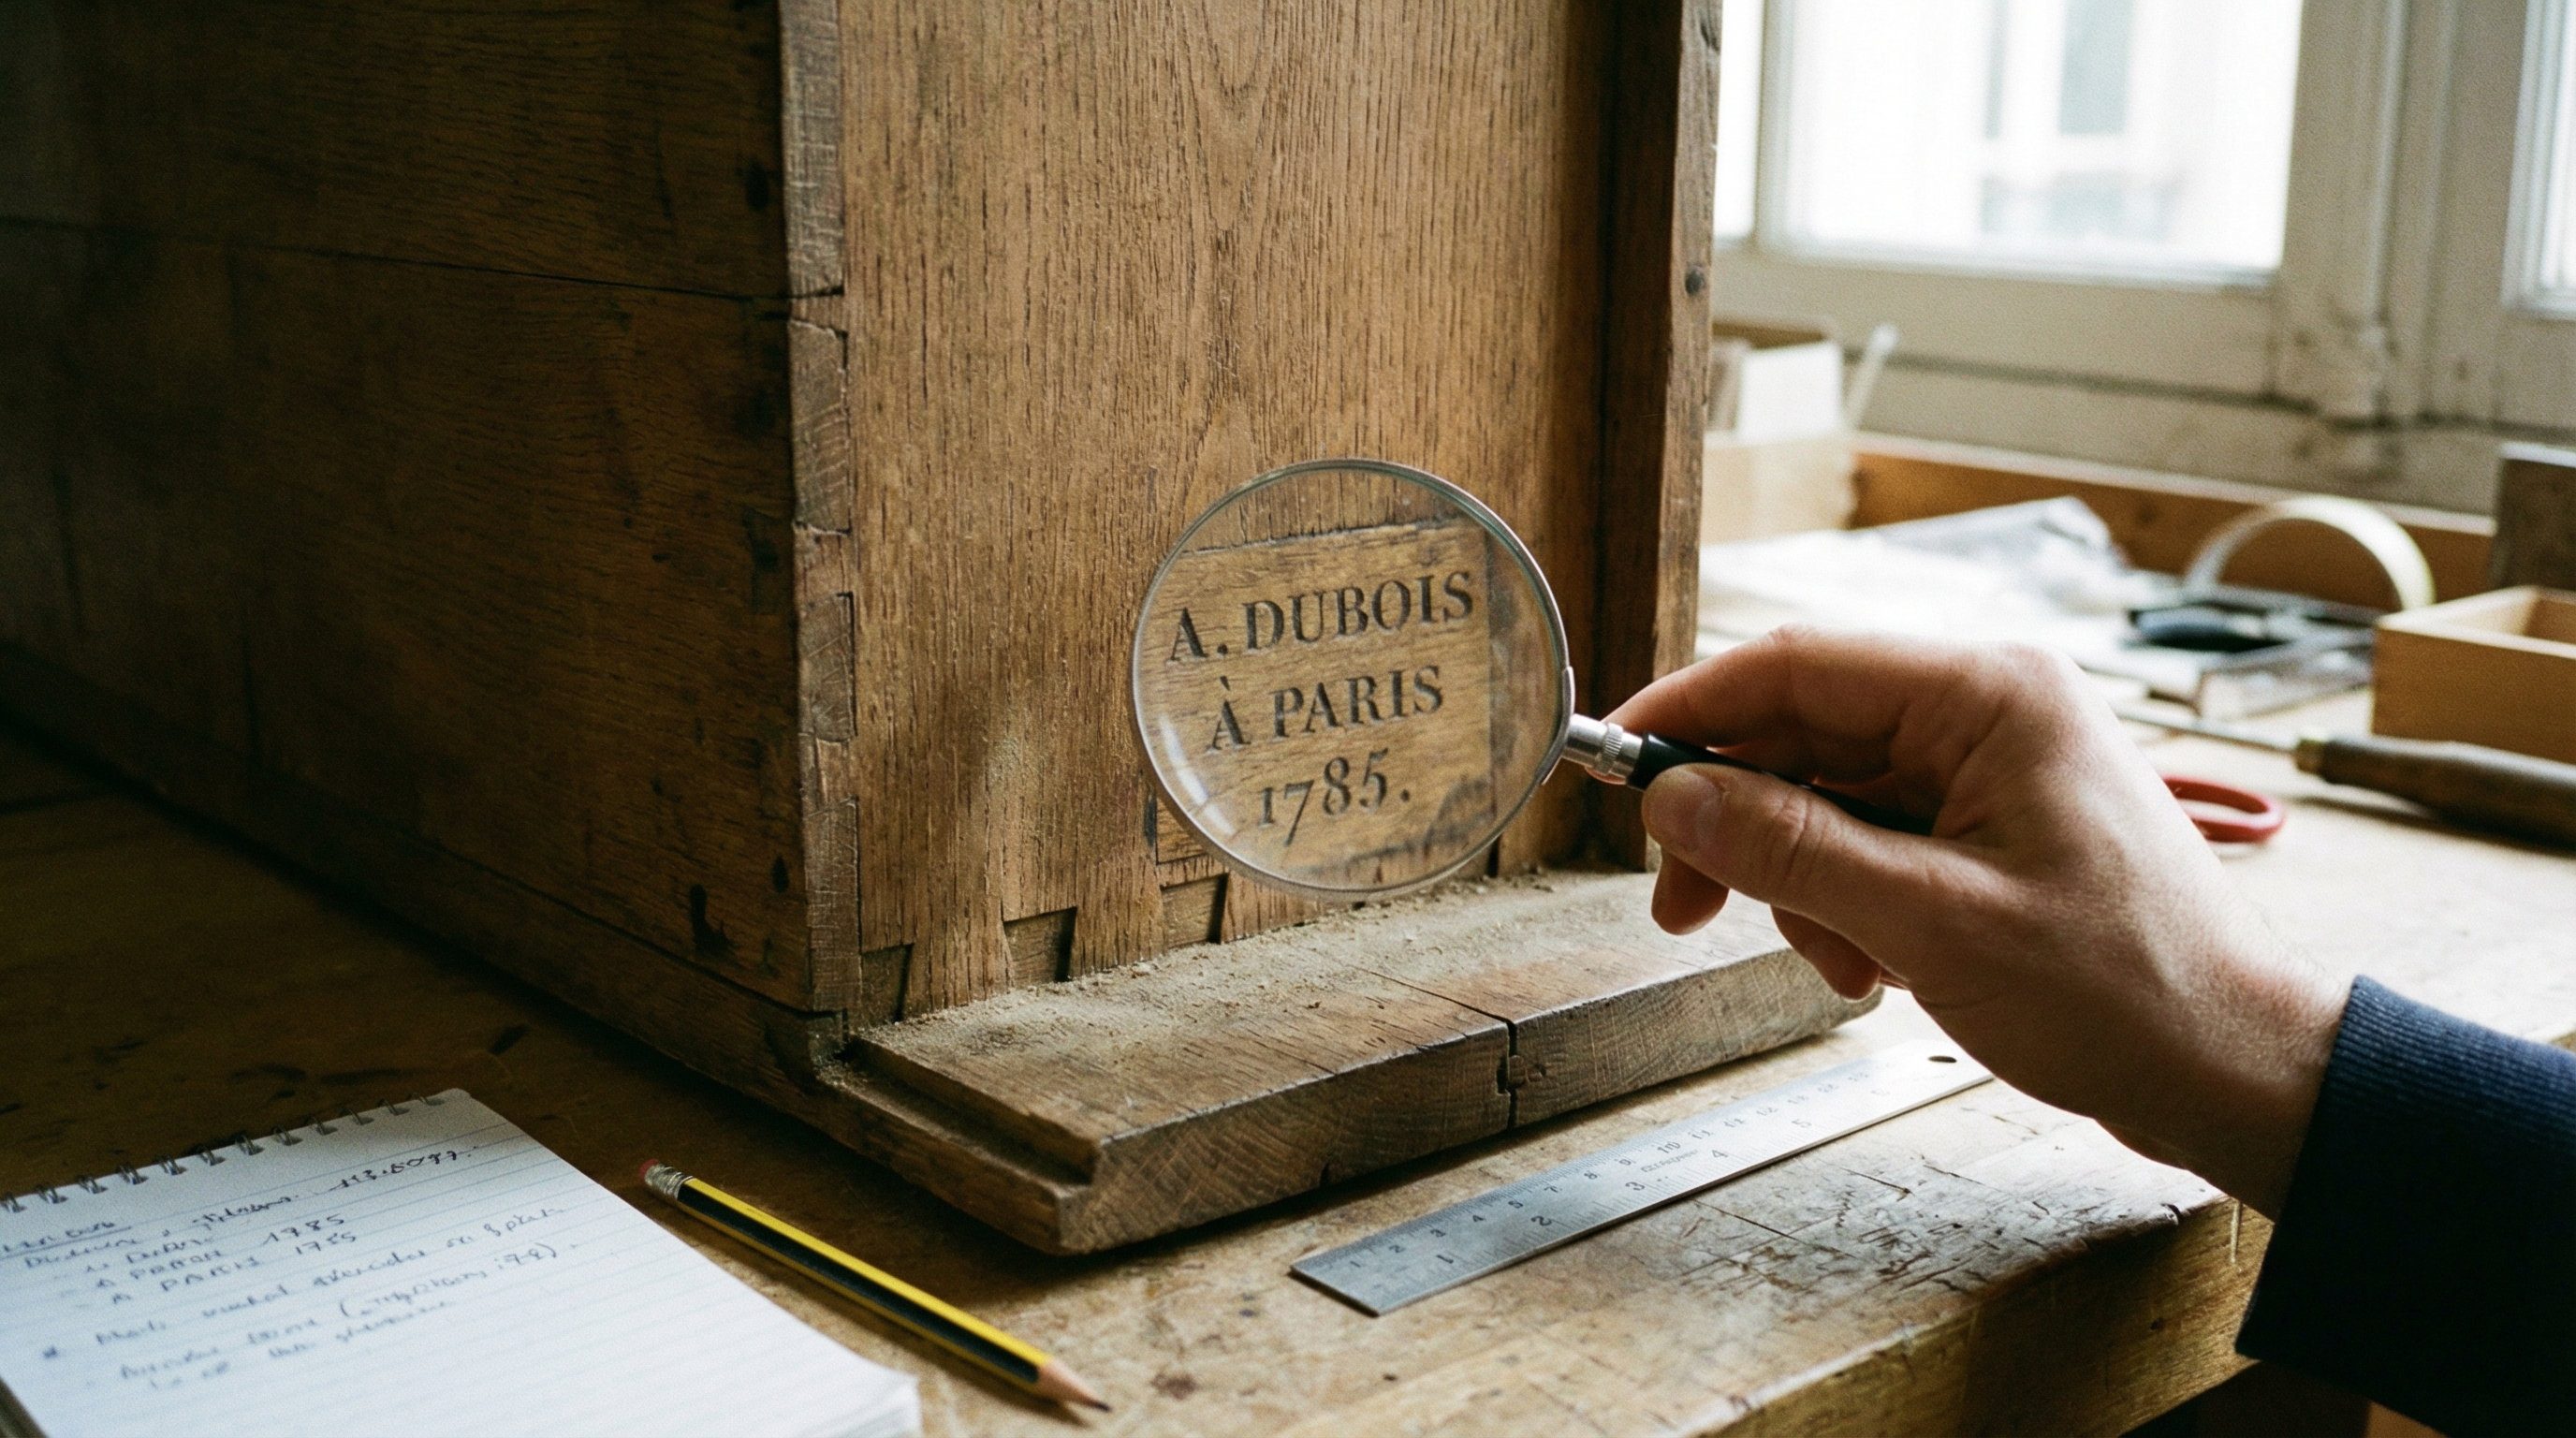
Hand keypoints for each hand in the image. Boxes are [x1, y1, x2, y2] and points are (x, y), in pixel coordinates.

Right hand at [1606, 627, 2346, 1216]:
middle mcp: (1986, 709)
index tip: (1613, 765)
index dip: (1689, 713)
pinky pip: (1871, 839)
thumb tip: (1674, 795)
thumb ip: (1791, 849)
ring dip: (1802, 885)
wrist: (2234, 1069)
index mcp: (1986, 694)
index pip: (1792, 665)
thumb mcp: (1930, 923)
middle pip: (1800, 734)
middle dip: (1741, 826)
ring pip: (1825, 797)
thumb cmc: (2125, 991)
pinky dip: (1848, 904)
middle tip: (1686, 907)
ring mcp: (1989, 767)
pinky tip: (1879, 967)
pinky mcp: (1989, 824)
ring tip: (1846, 967)